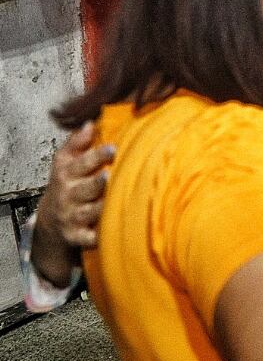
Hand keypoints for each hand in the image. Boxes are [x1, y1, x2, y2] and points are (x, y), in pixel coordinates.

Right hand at [31, 122, 114, 286]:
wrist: (51, 220)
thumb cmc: (66, 185)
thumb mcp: (65, 162)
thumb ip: (76, 143)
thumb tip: (90, 122)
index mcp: (66, 175)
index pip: (80, 164)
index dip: (96, 157)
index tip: (113, 148)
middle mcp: (68, 196)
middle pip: (85, 189)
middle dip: (98, 183)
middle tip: (111, 175)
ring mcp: (72, 217)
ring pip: (89, 212)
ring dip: (101, 207)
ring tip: (114, 201)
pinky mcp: (78, 236)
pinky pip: (90, 238)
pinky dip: (99, 236)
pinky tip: (111, 232)